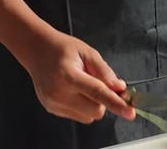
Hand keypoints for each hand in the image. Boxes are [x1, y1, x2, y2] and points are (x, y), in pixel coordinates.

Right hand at [15, 30, 135, 123]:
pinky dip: (84, 106)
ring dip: (93, 104)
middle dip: (104, 100)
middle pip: (96, 110)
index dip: (116, 104)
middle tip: (99, 83)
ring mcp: (54, 104)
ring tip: (83, 84)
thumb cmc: (62, 49)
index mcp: (69, 76)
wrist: (37, 51)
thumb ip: (105, 72)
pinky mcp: (52, 110)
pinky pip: (79, 116)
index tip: (130, 112)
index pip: (98, 93)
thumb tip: (120, 88)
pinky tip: (75, 91)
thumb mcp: (88, 52)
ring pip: (89, 116)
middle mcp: (59, 93)